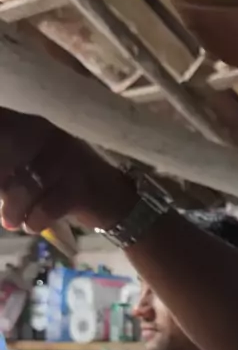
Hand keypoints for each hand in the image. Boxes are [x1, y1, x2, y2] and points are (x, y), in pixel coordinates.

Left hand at [0, 108, 135, 233]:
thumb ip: (8, 168)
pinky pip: (47, 206)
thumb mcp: (33, 169)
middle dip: (0, 183)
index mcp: (34, 127)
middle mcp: (50, 136)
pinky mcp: (81, 187)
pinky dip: (35, 220)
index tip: (0, 179)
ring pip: (28, 183)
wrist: (115, 200)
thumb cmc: (66, 184)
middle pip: (9, 151)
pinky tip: (32, 225)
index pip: (2, 124)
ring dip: (14, 208)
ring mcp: (68, 160)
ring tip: (11, 221)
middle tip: (0, 200)